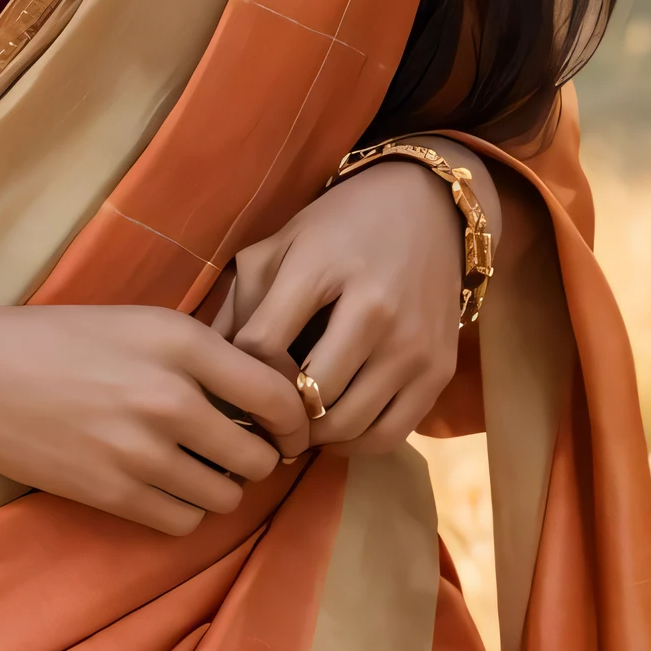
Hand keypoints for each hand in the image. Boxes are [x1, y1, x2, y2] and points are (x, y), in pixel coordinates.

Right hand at [0, 301, 313, 535]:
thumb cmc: (58, 339)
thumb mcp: (141, 323)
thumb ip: (204, 354)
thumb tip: (270, 396)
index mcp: (182, 341)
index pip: (279, 394)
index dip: (295, 420)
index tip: (287, 428)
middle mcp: (171, 396)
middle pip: (258, 454)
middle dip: (257, 457)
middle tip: (237, 450)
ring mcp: (141, 450)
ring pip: (225, 494)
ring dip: (219, 486)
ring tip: (194, 466)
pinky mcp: (112, 493)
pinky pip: (183, 521)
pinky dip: (183, 510)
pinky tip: (162, 486)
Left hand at [214, 146, 498, 456]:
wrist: (428, 207)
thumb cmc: (341, 226)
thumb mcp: (281, 243)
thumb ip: (241, 301)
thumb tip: (210, 367)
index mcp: (322, 267)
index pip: (263, 345)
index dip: (240, 371)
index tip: (236, 379)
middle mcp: (375, 309)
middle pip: (309, 395)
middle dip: (277, 414)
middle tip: (262, 417)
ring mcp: (413, 344)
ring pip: (348, 424)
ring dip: (314, 435)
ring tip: (296, 424)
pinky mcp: (439, 370)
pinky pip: (390, 434)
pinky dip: (355, 443)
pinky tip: (336, 426)